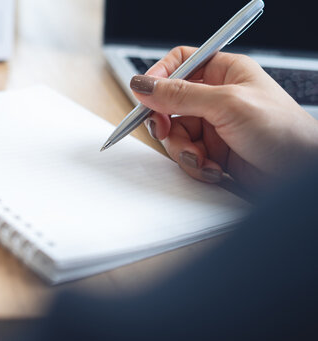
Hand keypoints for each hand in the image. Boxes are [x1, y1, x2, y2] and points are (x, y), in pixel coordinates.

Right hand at [131, 46, 317, 188]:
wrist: (301, 174)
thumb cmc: (282, 131)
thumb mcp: (227, 105)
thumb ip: (180, 95)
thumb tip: (144, 85)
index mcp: (224, 73)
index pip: (181, 62)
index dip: (159, 76)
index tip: (144, 95)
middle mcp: (216, 98)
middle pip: (169, 103)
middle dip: (167, 122)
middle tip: (167, 131)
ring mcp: (213, 126)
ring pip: (175, 134)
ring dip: (184, 150)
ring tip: (203, 158)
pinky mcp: (213, 152)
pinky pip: (186, 155)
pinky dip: (195, 165)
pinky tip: (214, 169)